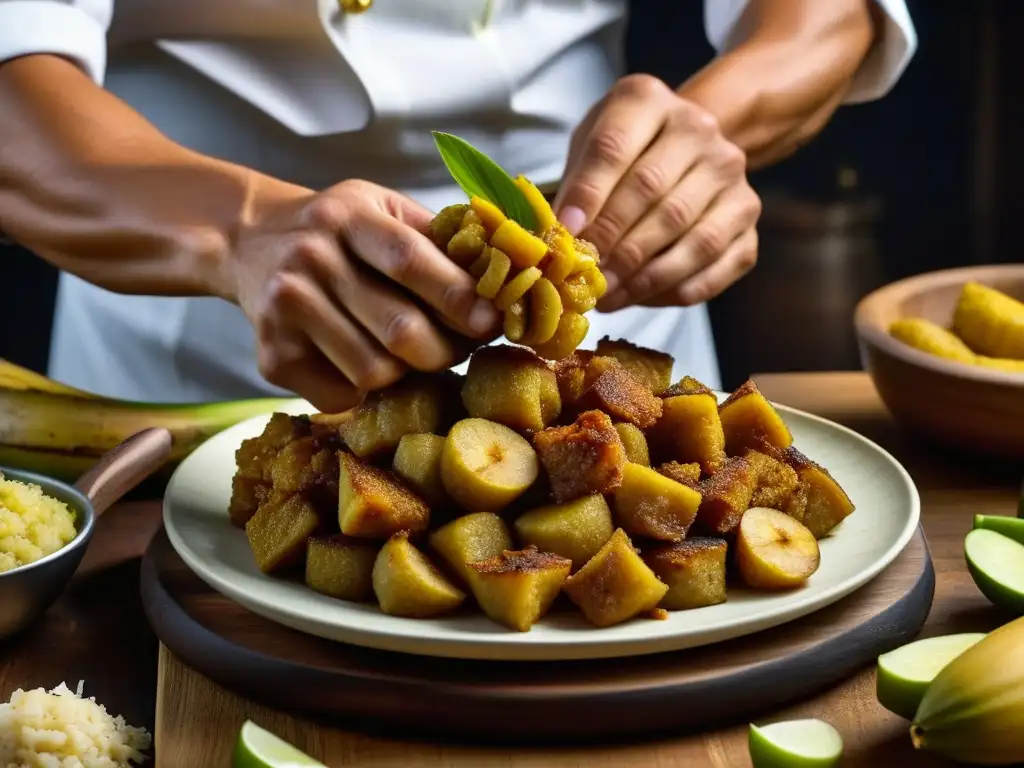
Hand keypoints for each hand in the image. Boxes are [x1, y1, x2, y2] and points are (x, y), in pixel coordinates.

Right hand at [229, 179, 498, 412]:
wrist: (249, 240)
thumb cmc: (339, 229)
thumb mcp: (381, 208)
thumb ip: (437, 238)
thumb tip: (509, 277)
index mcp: (348, 216)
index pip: (410, 260)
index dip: (458, 297)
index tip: (493, 322)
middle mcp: (310, 259)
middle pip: (399, 330)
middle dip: (445, 350)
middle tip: (460, 348)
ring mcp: (285, 310)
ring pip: (375, 372)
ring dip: (408, 373)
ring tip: (411, 353)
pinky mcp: (271, 356)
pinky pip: (342, 396)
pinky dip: (366, 391)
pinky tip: (364, 361)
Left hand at [554, 75, 761, 309]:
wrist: (685, 146)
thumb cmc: (622, 154)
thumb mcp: (587, 148)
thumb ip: (574, 185)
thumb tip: (561, 239)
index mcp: (647, 100)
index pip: (613, 148)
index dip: (589, 194)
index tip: (565, 232)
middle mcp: (699, 130)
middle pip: (653, 193)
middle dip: (613, 243)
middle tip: (585, 278)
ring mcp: (731, 173)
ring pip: (690, 234)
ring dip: (645, 275)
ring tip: (609, 296)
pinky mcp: (748, 214)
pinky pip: (719, 261)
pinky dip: (680, 288)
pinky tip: (644, 298)